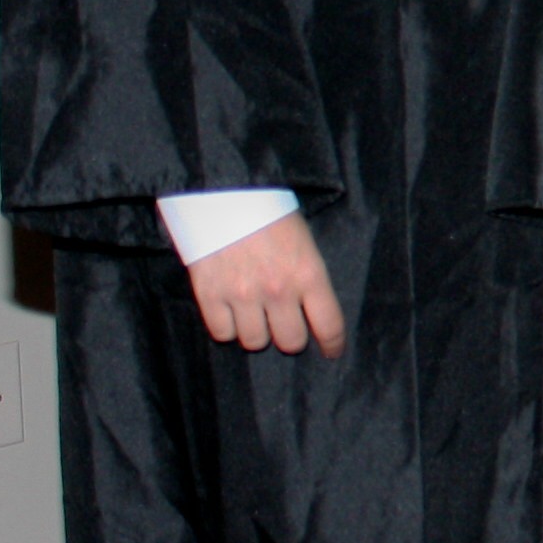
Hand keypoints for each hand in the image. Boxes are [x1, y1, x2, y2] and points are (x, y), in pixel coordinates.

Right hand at [186, 211, 344, 357]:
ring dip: (257, 333)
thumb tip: (311, 306)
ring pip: (255, 342)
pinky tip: (231, 313)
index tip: (331, 351)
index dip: (332, 344)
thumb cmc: (268, 210)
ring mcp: (242, 296)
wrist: (223, 191)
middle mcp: (278, 290)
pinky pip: (222, 333)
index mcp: (308, 273)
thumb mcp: (303, 238)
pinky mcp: (210, 296)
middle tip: (285, 326)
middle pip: (290, 341)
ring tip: (256, 316)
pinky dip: (227, 328)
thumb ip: (307, 274)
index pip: (329, 325)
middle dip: (291, 337)